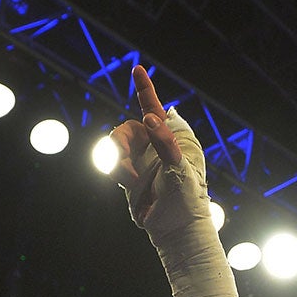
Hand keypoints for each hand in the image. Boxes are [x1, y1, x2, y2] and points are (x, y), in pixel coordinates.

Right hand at [109, 64, 210, 238]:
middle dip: (118, 144)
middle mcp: (150, 146)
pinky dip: (115, 171)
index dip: (144, 89)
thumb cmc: (185, 198)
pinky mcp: (127, 175)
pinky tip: (128, 183)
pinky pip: (111, 164)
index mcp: (167, 139)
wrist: (174, 228)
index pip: (154, 109)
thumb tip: (150, 119)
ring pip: (113, 148)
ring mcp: (137, 160)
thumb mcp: (179, 169)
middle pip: (123, 131)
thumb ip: (165, 143)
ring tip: (130, 181)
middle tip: (121, 161)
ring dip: (117, 163)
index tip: (138, 69)